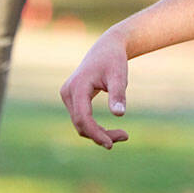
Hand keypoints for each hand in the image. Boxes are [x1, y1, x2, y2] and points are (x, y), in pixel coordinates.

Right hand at [59, 30, 129, 148]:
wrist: (106, 48)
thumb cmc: (114, 60)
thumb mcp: (119, 76)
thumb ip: (118, 94)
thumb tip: (119, 114)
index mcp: (78, 87)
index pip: (83, 118)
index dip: (96, 133)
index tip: (111, 144)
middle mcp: (68, 93)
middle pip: (81, 124)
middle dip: (101, 135)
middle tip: (126, 136)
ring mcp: (68, 96)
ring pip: (80, 124)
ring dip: (98, 133)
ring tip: (123, 135)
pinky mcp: (72, 98)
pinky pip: (81, 118)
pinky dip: (95, 127)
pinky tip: (111, 131)